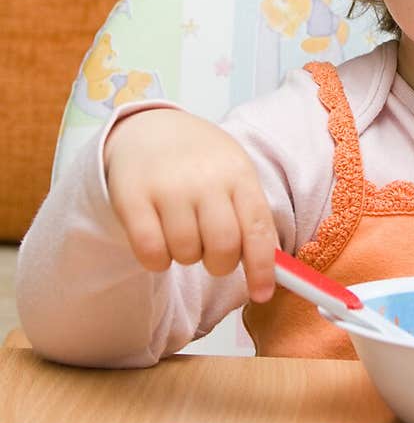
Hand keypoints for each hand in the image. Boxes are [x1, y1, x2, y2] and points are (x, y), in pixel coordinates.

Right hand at [103, 109, 278, 302]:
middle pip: (223, 247)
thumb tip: (272, 270)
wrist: (148, 128)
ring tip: (183, 234)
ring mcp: (168, 187)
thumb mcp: (234, 175)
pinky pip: (151, 252)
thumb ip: (253, 218)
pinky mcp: (132, 197)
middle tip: (212, 255)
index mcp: (238, 174)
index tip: (262, 294)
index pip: (258, 229)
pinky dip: (157, 260)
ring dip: (186, 257)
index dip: (263, 268)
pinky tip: (158, 243)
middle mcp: (205, 178)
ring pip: (186, 253)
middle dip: (220, 264)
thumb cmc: (200, 161)